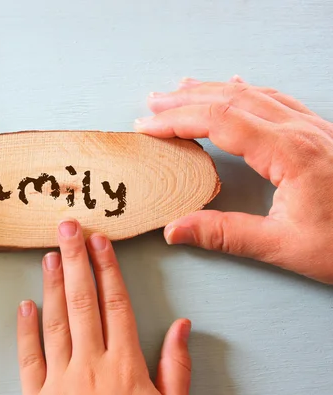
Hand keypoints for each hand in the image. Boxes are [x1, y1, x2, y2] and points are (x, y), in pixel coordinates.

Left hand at [17, 219, 190, 394]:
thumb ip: (176, 368)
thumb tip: (182, 326)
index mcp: (126, 367)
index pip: (116, 305)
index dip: (108, 269)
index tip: (100, 242)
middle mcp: (92, 367)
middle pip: (83, 303)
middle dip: (76, 262)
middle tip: (68, 230)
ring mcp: (61, 382)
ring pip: (56, 324)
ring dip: (53, 287)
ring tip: (50, 256)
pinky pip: (29, 358)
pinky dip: (26, 331)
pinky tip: (26, 305)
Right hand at [135, 75, 332, 283]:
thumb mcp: (284, 247)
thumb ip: (225, 234)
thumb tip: (174, 229)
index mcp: (291, 152)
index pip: (221, 122)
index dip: (178, 120)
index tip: (147, 126)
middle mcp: (302, 130)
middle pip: (233, 99)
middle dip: (187, 99)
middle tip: (152, 102)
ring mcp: (314, 127)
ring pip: (254, 94)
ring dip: (212, 90)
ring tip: (180, 88)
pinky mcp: (319, 133)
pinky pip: (276, 98)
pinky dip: (246, 90)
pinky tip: (236, 85)